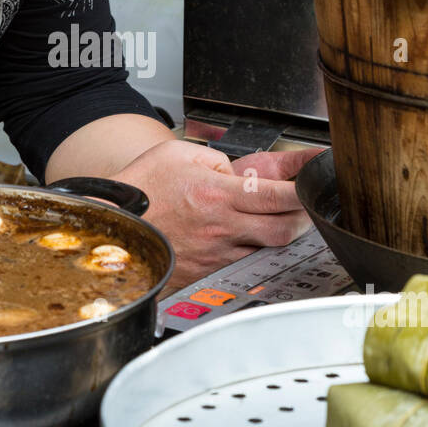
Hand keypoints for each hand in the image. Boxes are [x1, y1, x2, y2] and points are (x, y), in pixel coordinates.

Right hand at [113, 141, 322, 291]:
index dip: (305, 191)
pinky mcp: (205, 272)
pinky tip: (247, 240)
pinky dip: (251, 251)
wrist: (110, 226)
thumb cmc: (139, 190)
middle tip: (307, 207)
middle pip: (284, 230)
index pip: (278, 195)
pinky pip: (240, 263)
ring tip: (279, 221)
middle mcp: (220, 228)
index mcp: (216, 195)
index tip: (317, 184)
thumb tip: (238, 174)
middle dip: (305, 219)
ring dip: (278, 236)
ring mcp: (214, 254)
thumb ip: (216, 161)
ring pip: (265, 250)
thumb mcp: (178, 154)